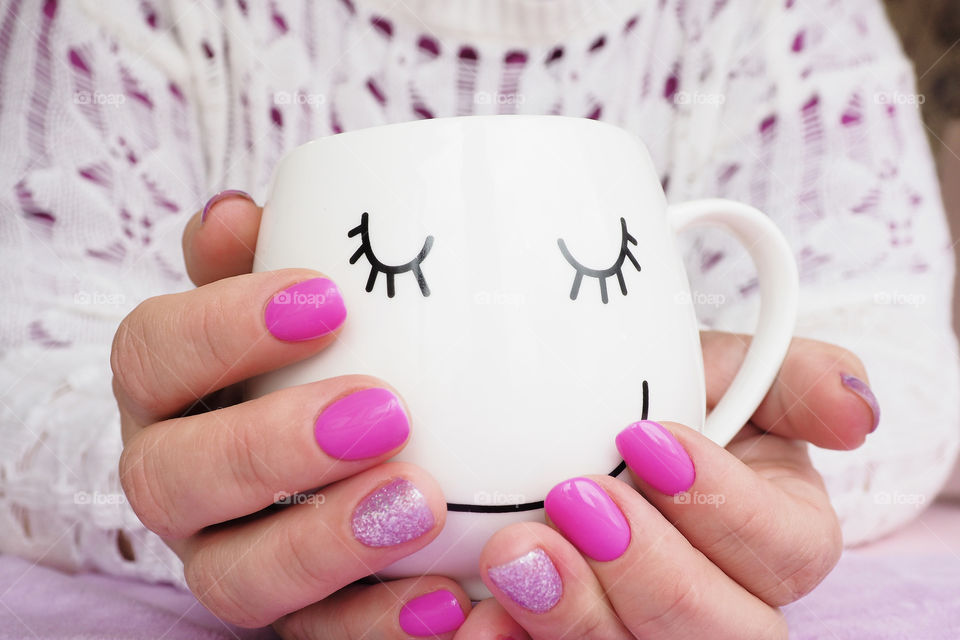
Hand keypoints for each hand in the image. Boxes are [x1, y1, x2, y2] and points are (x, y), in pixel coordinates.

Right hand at [111, 192, 478, 636]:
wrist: (342, 446)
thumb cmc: (319, 349)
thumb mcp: (293, 295)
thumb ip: (269, 253)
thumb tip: (236, 213)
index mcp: (168, 389)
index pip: (151, 354)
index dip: (223, 328)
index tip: (328, 300)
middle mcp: (177, 479)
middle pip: (171, 478)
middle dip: (270, 446)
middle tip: (382, 413)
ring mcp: (226, 556)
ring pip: (233, 577)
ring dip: (322, 544)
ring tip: (421, 505)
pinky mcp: (290, 617)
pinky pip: (316, 638)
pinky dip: (376, 626)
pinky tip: (446, 599)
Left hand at [466, 333, 875, 638]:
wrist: (578, 427)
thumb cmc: (665, 402)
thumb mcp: (721, 370)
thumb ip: (791, 379)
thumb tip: (855, 414)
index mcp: (780, 541)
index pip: (787, 552)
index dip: (723, 506)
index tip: (644, 439)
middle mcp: (729, 607)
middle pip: (726, 635)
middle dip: (651, 574)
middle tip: (574, 501)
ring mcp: (652, 635)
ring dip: (579, 620)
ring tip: (514, 555)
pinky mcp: (588, 639)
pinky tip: (484, 616)